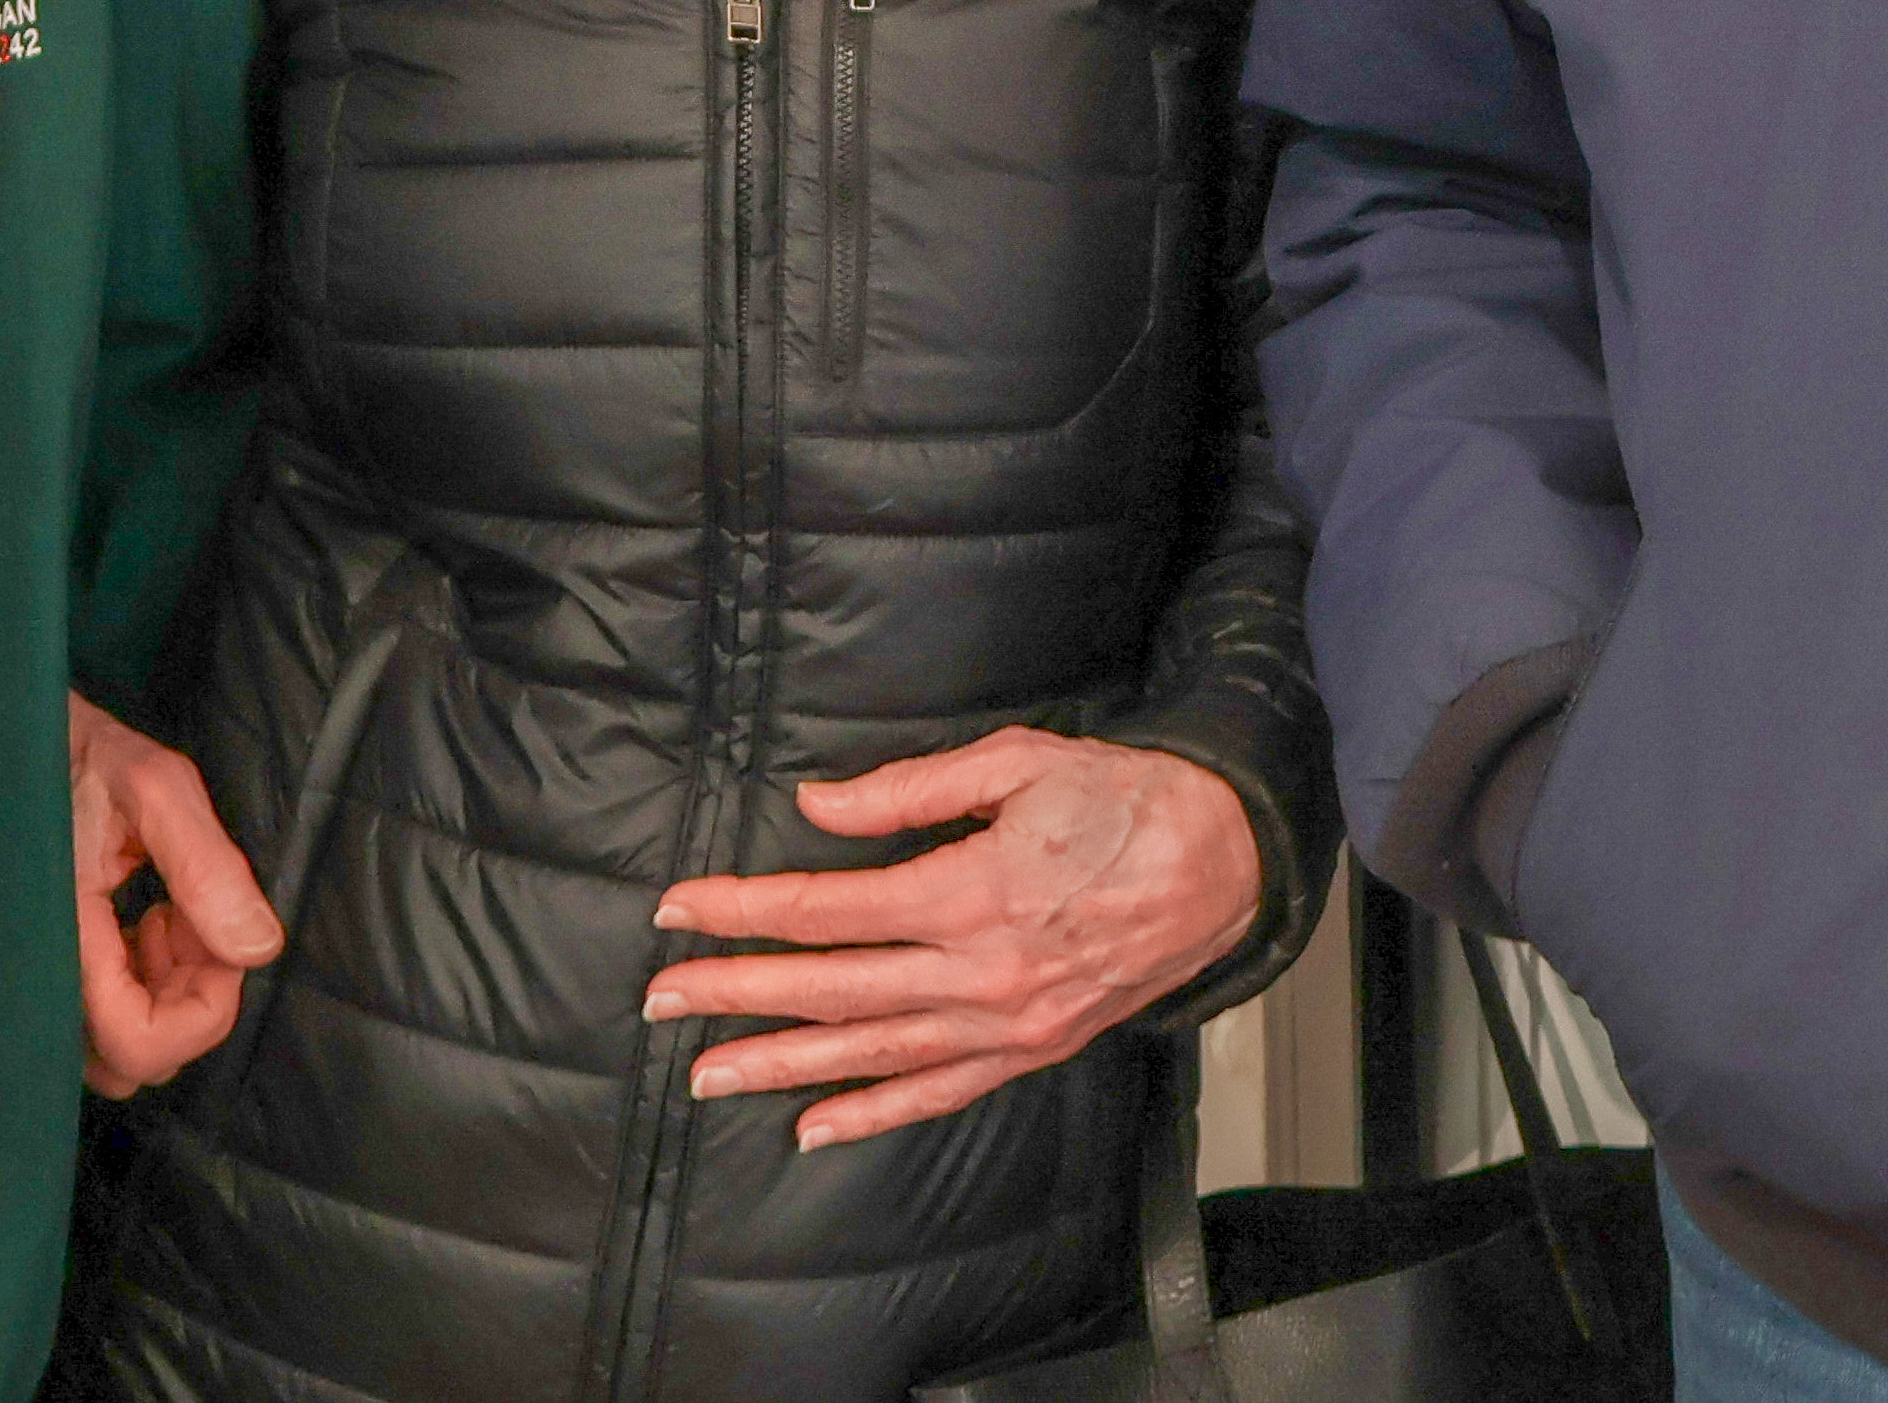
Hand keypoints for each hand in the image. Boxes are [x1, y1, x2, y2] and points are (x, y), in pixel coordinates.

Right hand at [73, 690, 281, 1097]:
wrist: (10, 746)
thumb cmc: (80, 758)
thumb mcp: (154, 788)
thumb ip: (207, 867)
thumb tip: (258, 949)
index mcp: (62, 942)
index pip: (141, 1043)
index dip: (203, 1003)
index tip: (214, 932)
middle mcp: (42, 983)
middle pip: (137, 1061)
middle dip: (189, 997)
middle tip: (191, 918)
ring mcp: (43, 986)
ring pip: (123, 1050)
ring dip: (167, 993)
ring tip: (167, 916)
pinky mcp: (54, 977)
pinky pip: (108, 1021)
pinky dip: (146, 984)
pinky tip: (147, 922)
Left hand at [643, 729, 1263, 1151]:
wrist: (1227, 860)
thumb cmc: (1125, 798)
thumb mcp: (1019, 762)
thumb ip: (910, 788)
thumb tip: (817, 807)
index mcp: (970, 891)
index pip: (825, 909)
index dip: (744, 910)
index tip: (678, 908)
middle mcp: (980, 971)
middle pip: (831, 989)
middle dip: (736, 993)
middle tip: (660, 1000)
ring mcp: (1007, 1022)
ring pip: (872, 1052)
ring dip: (782, 1064)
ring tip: (707, 1074)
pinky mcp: (1034, 1048)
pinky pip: (939, 1091)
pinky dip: (873, 1112)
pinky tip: (814, 1124)